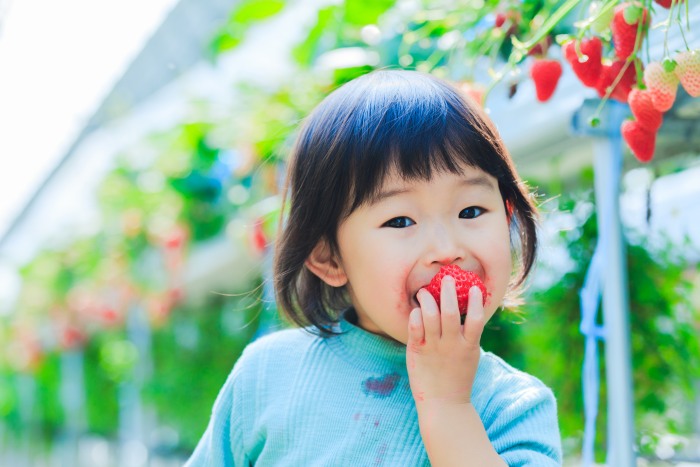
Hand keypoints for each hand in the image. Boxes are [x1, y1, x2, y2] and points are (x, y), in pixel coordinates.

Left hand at [406, 275, 484, 404]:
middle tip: (446, 278)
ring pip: (430, 317)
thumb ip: (469, 336)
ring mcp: (434, 348)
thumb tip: (470, 311)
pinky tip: (416, 309)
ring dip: (427, 300)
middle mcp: (451, 345)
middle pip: (451, 312)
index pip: (476, 319)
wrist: (444, 405)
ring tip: (425, 291)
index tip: (475, 287)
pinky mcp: (417, 351)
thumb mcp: (470, 356)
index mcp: (469, 346)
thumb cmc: (458, 377)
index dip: (476, 301)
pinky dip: (415, 316)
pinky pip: (414, 329)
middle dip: (448, 292)